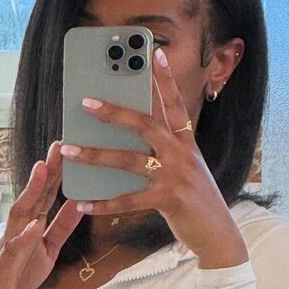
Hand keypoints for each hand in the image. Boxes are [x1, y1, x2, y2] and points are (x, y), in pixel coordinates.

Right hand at [0, 139, 83, 288]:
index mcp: (31, 223)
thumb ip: (62, 227)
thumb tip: (79, 204)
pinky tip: (34, 224)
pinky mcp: (5, 261)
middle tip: (58, 146)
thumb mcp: (49, 248)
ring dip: (31, 190)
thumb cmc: (19, 271)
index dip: (57, 173)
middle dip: (46, 171)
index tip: (67, 150)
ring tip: (42, 169)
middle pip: (33, 194)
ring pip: (20, 212)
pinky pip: (15, 247)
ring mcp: (10, 241)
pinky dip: (25, 235)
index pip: (45, 193)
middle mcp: (19, 226)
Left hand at [59, 47, 247, 262]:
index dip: (165, 79)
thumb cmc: (196, 202)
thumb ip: (162, 154)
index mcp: (187, 143)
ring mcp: (176, 176)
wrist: (218, 235)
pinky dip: (103, 203)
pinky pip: (129, 200)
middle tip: (86, 102)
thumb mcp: (185, 171)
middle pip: (145, 124)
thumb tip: (125, 142)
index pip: (175, 104)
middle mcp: (182, 154)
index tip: (154, 53)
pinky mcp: (168, 200)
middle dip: (114, 111)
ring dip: (95, 154)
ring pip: (129, 160)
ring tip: (69, 150)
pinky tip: (83, 204)